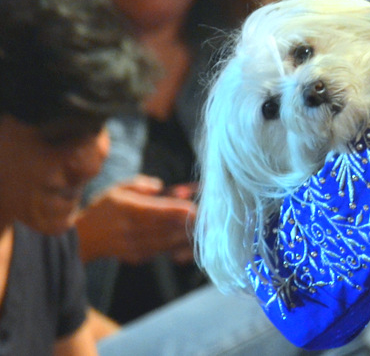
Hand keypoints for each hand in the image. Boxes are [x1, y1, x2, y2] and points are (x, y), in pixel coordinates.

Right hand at [75, 175, 195, 263]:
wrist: (82, 239)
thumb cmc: (104, 209)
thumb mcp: (119, 189)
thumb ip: (141, 185)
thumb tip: (160, 186)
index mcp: (130, 210)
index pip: (159, 210)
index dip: (179, 211)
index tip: (197, 209)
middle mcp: (133, 230)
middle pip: (168, 228)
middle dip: (191, 224)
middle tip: (212, 220)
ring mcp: (136, 246)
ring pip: (168, 242)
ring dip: (188, 237)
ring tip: (207, 230)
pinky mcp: (138, 257)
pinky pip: (163, 252)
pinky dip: (178, 247)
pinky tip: (192, 241)